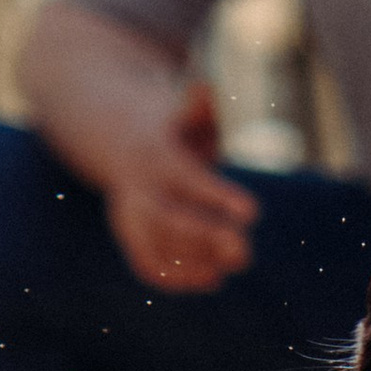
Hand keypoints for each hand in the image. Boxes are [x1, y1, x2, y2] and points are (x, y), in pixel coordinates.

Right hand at [102, 82, 259, 292]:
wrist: (117, 136)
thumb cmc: (172, 127)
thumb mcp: (186, 111)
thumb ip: (199, 106)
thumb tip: (206, 90)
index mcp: (157, 156)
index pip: (187, 180)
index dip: (218, 197)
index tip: (253, 214)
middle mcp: (138, 188)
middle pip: (168, 220)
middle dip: (206, 238)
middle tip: (246, 254)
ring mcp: (129, 214)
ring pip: (156, 246)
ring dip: (196, 262)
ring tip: (235, 264)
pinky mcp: (128, 234)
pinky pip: (146, 264)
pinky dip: (177, 278)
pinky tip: (212, 280)